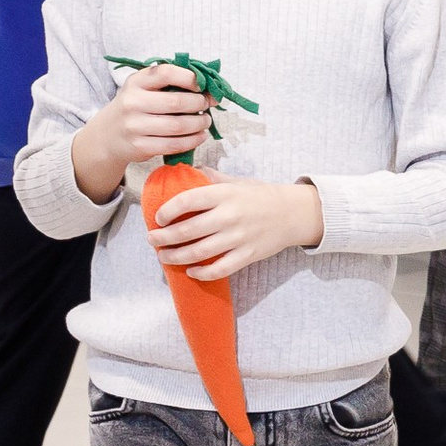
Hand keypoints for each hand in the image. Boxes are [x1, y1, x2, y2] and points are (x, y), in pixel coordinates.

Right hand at [71, 62, 212, 199]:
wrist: (107, 135)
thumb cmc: (135, 107)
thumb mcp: (143, 88)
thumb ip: (168, 83)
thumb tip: (208, 85)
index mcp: (136, 82)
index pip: (166, 73)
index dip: (190, 78)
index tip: (202, 86)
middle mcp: (133, 102)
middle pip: (176, 102)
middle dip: (199, 103)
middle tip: (208, 104)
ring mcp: (135, 126)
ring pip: (178, 126)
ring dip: (199, 124)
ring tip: (205, 121)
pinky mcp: (140, 146)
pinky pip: (173, 144)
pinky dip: (192, 141)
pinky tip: (199, 136)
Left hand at [147, 174, 322, 279]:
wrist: (292, 213)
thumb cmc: (261, 196)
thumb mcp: (236, 181)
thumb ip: (210, 178)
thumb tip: (184, 172)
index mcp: (224, 195)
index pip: (187, 201)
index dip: (167, 211)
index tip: (158, 218)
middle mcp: (229, 216)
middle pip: (187, 230)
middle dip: (164, 238)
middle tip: (153, 240)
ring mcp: (239, 238)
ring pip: (199, 252)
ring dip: (176, 257)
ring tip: (164, 257)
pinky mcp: (247, 255)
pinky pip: (220, 269)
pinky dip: (202, 273)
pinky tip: (191, 272)